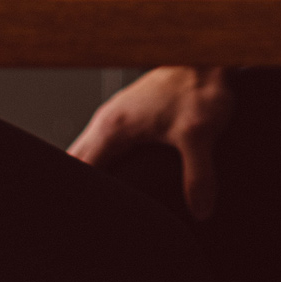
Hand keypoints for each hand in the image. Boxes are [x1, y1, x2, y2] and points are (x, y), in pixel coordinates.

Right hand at [68, 66, 233, 219]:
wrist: (205, 59)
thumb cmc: (197, 88)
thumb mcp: (200, 134)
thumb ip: (199, 174)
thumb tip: (201, 211)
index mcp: (113, 126)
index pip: (76, 169)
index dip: (76, 196)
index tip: (77, 219)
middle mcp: (107, 121)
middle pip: (75, 163)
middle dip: (76, 191)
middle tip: (84, 222)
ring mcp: (115, 118)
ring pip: (87, 154)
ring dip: (88, 179)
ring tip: (97, 210)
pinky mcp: (128, 118)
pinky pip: (103, 148)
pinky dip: (101, 167)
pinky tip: (117, 185)